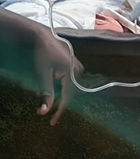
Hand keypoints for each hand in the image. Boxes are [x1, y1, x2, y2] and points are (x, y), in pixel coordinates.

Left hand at [1, 9, 82, 125]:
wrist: (43, 37)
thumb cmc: (42, 54)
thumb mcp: (43, 74)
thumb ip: (47, 93)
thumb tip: (45, 111)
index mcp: (73, 71)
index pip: (68, 97)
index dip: (60, 111)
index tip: (52, 122)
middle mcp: (78, 69)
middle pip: (71, 93)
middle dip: (62, 105)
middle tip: (52, 117)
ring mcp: (76, 66)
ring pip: (71, 88)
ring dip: (63, 97)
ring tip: (54, 107)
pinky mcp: (73, 64)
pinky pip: (70, 81)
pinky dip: (63, 89)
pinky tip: (57, 93)